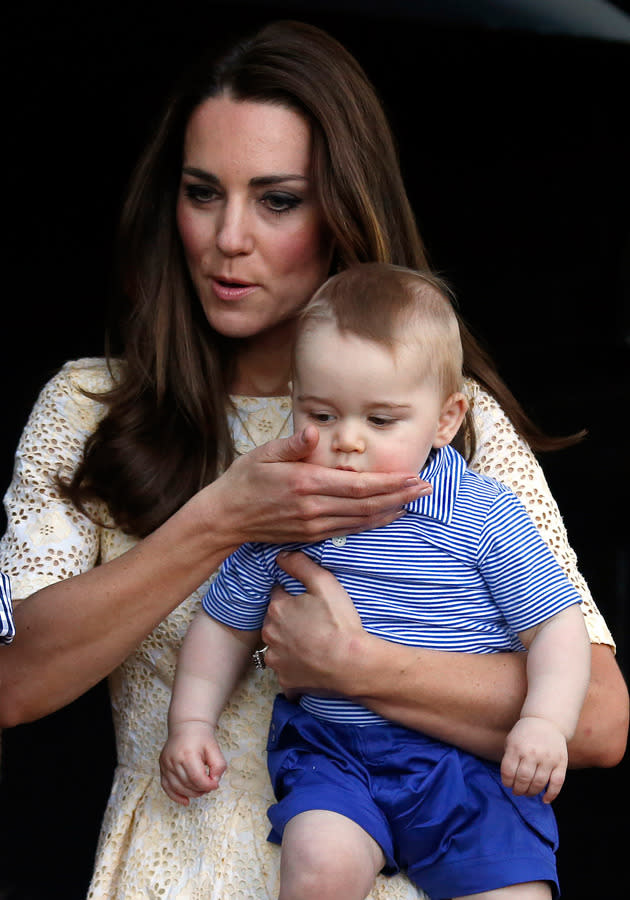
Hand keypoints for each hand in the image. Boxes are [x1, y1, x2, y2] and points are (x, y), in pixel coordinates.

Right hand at [159, 722, 226, 805]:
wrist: (187, 726)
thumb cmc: (202, 737)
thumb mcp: (215, 749)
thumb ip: (219, 766)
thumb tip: (214, 782)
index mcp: (188, 754)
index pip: (197, 778)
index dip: (208, 786)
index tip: (215, 784)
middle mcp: (174, 760)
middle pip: (188, 785)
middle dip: (201, 789)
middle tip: (209, 785)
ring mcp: (165, 763)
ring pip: (178, 788)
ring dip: (191, 793)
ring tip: (201, 789)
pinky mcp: (162, 766)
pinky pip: (166, 786)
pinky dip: (175, 796)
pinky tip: (185, 801)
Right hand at [214, 425, 429, 545]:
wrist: (226, 518)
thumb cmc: (244, 480)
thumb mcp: (263, 454)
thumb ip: (293, 444)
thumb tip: (315, 432)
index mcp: (306, 483)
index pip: (358, 485)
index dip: (389, 483)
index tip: (412, 476)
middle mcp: (314, 508)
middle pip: (368, 505)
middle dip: (400, 496)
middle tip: (426, 487)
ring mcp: (314, 525)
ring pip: (362, 520)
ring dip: (392, 510)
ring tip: (414, 500)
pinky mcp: (311, 535)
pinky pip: (349, 530)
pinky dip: (373, 523)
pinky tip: (387, 515)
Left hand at [262, 550, 367, 697]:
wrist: (351, 664)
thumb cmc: (339, 623)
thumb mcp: (324, 583)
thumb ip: (300, 565)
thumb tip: (281, 556)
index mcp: (277, 609)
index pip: (279, 595)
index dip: (295, 597)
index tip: (311, 604)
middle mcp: (269, 634)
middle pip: (276, 621)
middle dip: (290, 620)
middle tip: (315, 623)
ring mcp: (276, 659)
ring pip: (278, 646)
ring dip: (290, 644)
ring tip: (314, 644)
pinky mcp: (285, 680)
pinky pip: (287, 671)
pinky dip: (296, 667)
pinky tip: (312, 663)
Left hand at [501, 715, 567, 802]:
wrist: (546, 721)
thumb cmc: (525, 734)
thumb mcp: (511, 740)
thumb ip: (509, 758)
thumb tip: (509, 781)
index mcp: (516, 747)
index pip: (508, 772)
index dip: (507, 782)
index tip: (508, 784)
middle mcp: (532, 753)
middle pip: (523, 779)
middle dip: (519, 789)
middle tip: (518, 791)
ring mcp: (548, 758)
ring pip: (539, 783)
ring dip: (532, 792)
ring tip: (528, 793)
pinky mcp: (561, 762)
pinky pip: (557, 783)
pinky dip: (551, 794)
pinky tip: (545, 799)